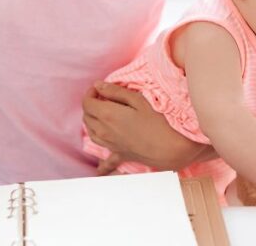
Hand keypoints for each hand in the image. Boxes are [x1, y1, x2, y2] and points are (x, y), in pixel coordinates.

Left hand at [82, 81, 210, 171]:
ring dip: (92, 122)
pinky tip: (99, 170)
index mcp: (107, 115)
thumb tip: (98, 86)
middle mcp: (104, 131)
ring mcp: (110, 145)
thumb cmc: (157, 121)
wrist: (170, 148)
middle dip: (91, 105)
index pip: (87, 103)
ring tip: (102, 116)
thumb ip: (115, 92)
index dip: (91, 93)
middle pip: (86, 117)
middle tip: (103, 98)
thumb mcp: (138, 100)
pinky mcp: (119, 154)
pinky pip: (105, 161)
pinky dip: (101, 162)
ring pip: (91, 133)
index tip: (100, 88)